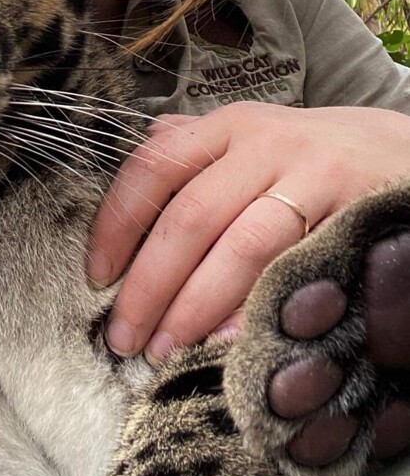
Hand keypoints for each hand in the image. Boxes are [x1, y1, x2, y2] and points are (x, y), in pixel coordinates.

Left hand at [86, 101, 409, 361]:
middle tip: (124, 336)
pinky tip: (235, 340)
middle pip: (190, 216)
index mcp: (227, 127)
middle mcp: (265, 145)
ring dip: (197, 304)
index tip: (96, 276)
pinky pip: (299, 266)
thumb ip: (197, 149)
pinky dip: (262, 306)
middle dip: (149, 284)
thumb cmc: (310, 156)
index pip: (154, 168)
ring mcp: (314, 177)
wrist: (402, 149)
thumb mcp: (253, 139)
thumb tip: (141, 154)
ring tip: (167, 348)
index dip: (117, 223)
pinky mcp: (355, 212)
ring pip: (242, 245)